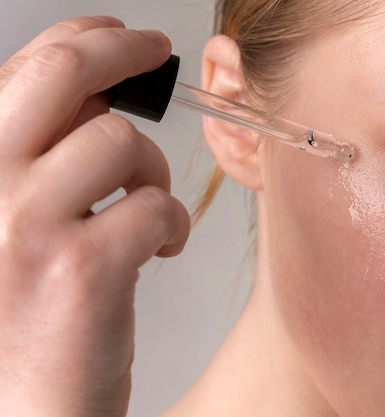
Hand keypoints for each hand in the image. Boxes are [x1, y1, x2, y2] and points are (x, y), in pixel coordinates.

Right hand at [0, 16, 189, 416]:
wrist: (20, 408)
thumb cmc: (23, 312)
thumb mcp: (12, 219)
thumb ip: (41, 154)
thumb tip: (100, 91)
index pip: (26, 68)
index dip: (84, 38)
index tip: (123, 36)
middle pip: (63, 71)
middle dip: (122, 48)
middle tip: (155, 47)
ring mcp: (25, 227)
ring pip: (121, 142)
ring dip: (153, 171)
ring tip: (148, 209)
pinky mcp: (81, 271)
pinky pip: (154, 206)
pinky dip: (169, 224)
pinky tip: (158, 249)